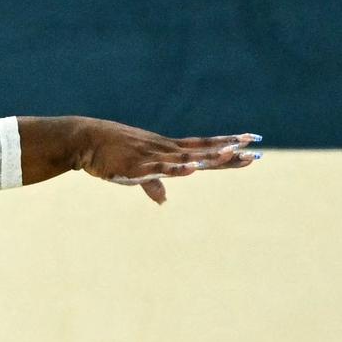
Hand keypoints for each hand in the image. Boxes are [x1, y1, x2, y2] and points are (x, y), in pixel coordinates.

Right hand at [70, 121, 260, 203]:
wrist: (86, 140)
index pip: (203, 146)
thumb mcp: (135, 170)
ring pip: (188, 157)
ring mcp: (154, 156)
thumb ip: (153, 185)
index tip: (249, 140)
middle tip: (255, 148)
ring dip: (210, 156)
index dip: (226, 144)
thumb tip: (164, 201)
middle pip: (204, 151)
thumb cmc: (110, 153)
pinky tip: (194, 167)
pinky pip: (162, 168)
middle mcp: (167, 151)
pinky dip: (178, 168)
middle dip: (229, 150)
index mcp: (168, 150)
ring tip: (233, 153)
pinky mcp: (138, 165)